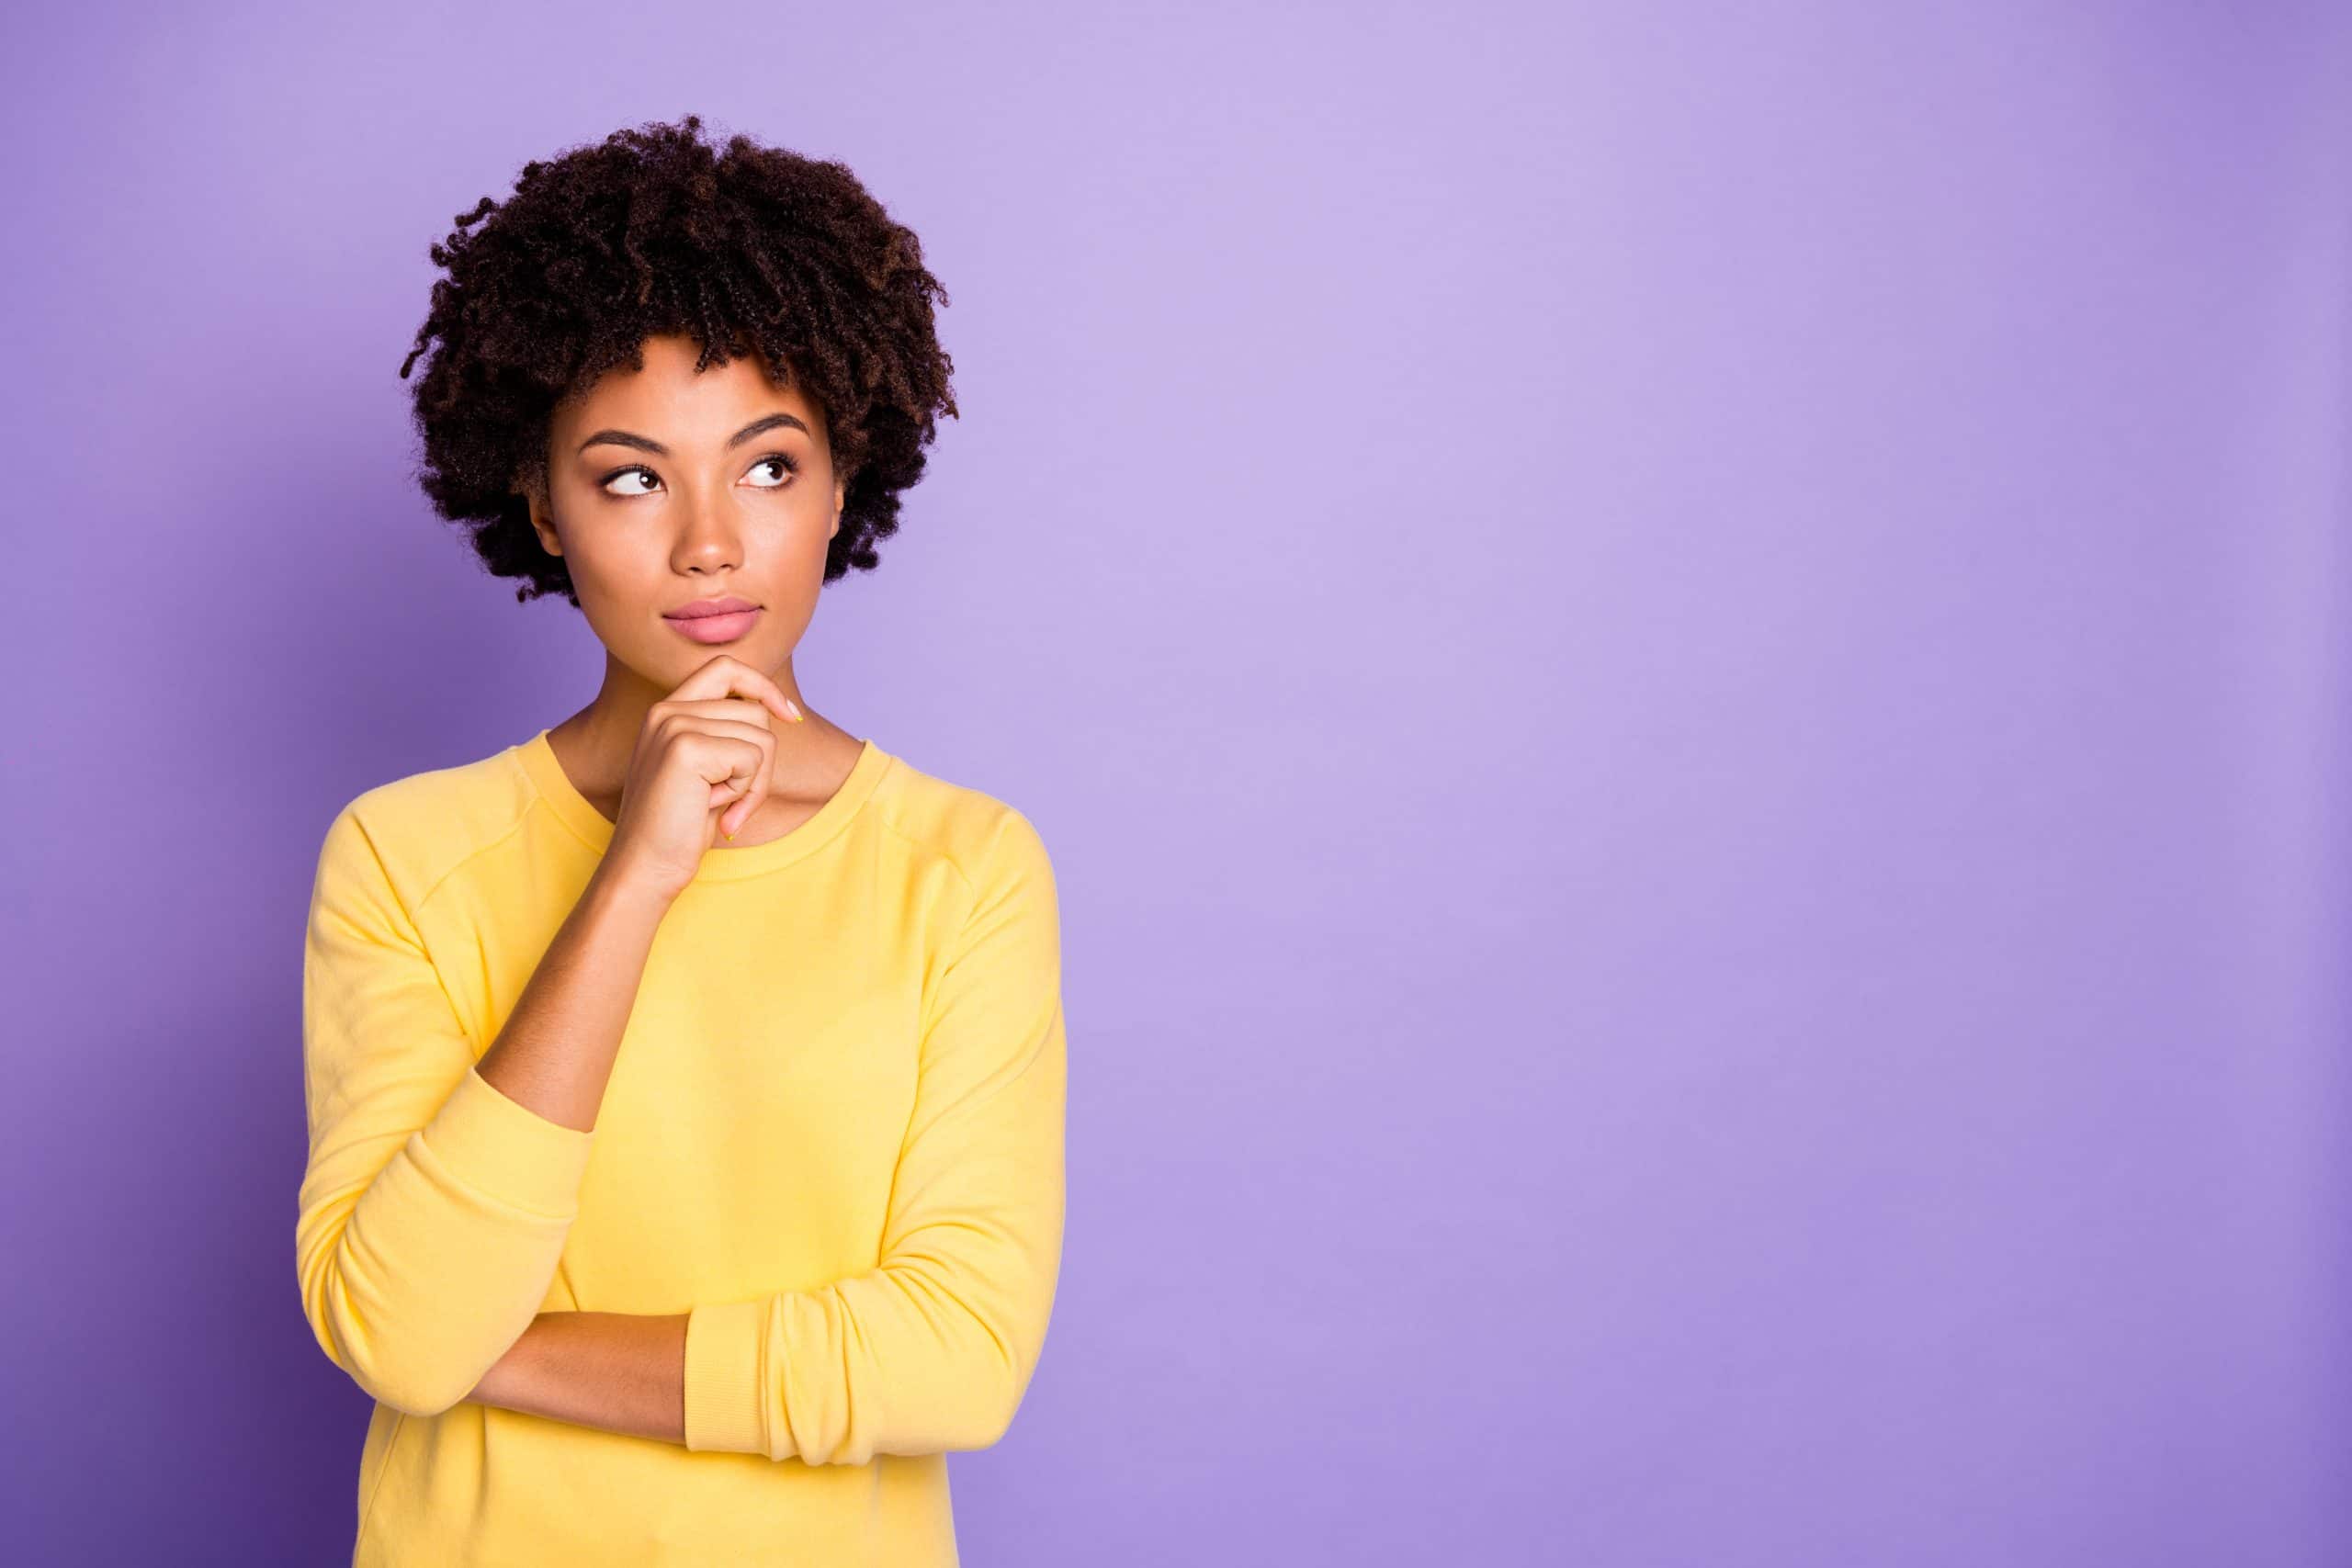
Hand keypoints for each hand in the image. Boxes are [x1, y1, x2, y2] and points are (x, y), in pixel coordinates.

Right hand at [601, 654, 803, 901]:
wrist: (645, 867)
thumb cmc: (679, 826)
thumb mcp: (708, 770)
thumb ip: (728, 734)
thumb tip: (781, 711)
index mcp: (668, 710)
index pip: (727, 667)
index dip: (764, 687)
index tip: (790, 717)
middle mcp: (667, 710)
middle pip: (756, 712)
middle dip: (761, 762)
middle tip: (733, 800)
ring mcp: (674, 725)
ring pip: (761, 736)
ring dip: (753, 782)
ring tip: (717, 805)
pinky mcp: (686, 747)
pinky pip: (753, 759)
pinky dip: (746, 793)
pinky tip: (712, 810)